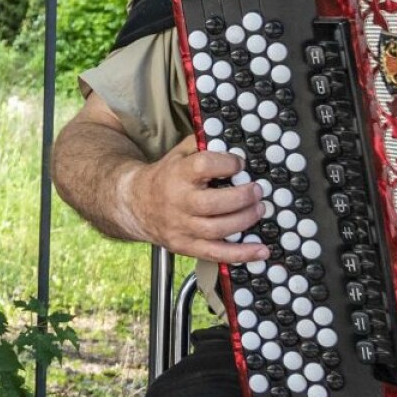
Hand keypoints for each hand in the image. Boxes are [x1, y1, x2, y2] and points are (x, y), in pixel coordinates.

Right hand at [112, 140, 271, 265]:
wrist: (135, 204)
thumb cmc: (165, 177)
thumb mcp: (179, 154)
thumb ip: (203, 146)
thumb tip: (232, 142)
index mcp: (177, 175)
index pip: (203, 166)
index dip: (227, 164)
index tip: (239, 163)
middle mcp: (178, 202)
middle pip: (215, 203)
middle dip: (243, 197)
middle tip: (257, 190)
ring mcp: (182, 227)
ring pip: (219, 229)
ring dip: (245, 220)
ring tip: (259, 209)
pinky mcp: (186, 246)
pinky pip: (217, 254)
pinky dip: (242, 254)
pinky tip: (261, 250)